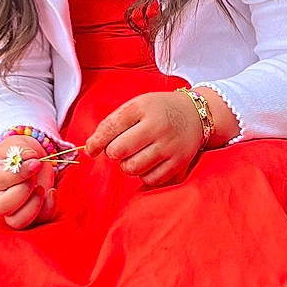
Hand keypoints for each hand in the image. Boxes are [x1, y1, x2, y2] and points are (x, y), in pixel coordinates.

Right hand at [0, 136, 58, 228]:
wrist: (30, 160)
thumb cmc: (19, 152)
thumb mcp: (18, 144)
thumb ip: (22, 150)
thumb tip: (30, 158)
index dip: (18, 174)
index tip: (35, 163)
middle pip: (2, 207)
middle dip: (23, 191)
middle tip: (34, 177)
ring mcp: (12, 210)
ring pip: (17, 222)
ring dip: (34, 206)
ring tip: (42, 188)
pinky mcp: (30, 214)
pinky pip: (38, 220)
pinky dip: (48, 208)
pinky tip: (52, 192)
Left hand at [84, 91, 205, 186]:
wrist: (196, 114)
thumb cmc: (159, 111)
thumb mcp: (136, 106)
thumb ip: (112, 124)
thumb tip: (91, 149)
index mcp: (142, 108)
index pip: (109, 128)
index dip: (95, 143)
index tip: (92, 149)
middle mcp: (157, 127)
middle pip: (118, 151)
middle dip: (114, 153)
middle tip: (121, 147)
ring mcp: (169, 146)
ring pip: (132, 168)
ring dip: (128, 165)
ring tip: (136, 154)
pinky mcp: (178, 162)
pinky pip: (149, 179)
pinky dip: (144, 174)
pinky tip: (149, 163)